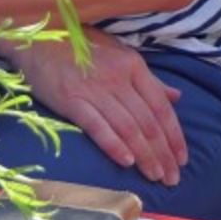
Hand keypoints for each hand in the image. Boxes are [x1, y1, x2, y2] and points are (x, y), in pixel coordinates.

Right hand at [10, 33, 185, 186]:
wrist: (38, 40)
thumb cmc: (82, 49)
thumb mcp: (120, 56)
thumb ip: (148, 80)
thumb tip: (176, 97)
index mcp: (133, 66)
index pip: (161, 106)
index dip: (174, 135)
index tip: (182, 158)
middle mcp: (118, 78)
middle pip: (147, 122)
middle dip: (163, 153)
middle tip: (172, 178)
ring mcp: (94, 90)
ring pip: (127, 128)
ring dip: (144, 155)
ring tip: (155, 176)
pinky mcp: (71, 100)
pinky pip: (97, 127)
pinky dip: (113, 145)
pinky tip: (126, 162)